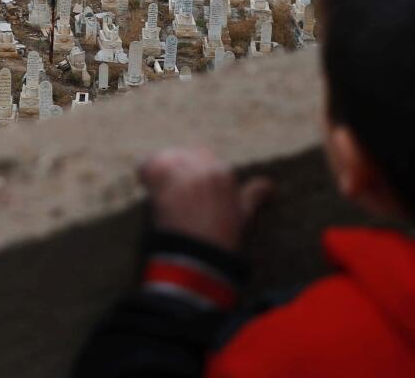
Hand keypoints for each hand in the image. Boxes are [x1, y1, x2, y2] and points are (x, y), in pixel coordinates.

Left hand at [139, 147, 272, 251]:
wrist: (198, 259)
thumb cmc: (221, 240)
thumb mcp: (243, 215)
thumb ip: (254, 194)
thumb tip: (269, 185)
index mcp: (225, 173)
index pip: (204, 157)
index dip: (194, 174)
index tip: (189, 191)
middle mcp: (205, 168)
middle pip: (185, 155)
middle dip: (179, 169)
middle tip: (173, 192)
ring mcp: (183, 172)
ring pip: (166, 158)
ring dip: (162, 172)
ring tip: (160, 190)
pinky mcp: (162, 179)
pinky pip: (147, 165)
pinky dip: (145, 174)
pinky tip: (148, 187)